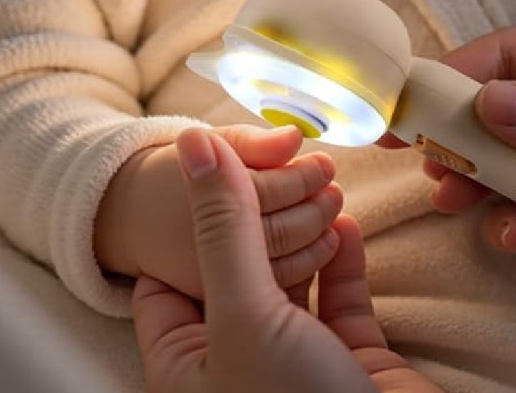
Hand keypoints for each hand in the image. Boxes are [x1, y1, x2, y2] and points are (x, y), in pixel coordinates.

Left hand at [132, 129, 440, 392]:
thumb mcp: (245, 313)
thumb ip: (223, 228)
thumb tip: (197, 146)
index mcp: (187, 368)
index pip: (166, 282)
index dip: (182, 226)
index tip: (205, 169)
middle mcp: (236, 365)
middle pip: (235, 275)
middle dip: (256, 220)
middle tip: (271, 164)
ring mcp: (296, 362)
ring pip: (292, 282)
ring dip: (304, 234)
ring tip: (317, 185)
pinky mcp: (349, 361)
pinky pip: (340, 300)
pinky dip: (343, 260)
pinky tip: (346, 224)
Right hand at [428, 27, 515, 364]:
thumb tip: (490, 102)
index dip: (461, 74)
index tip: (412, 102)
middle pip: (500, 112)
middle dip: (458, 133)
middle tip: (421, 156)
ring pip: (505, 166)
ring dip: (475, 181)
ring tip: (454, 198)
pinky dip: (508, 225)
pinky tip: (513, 236)